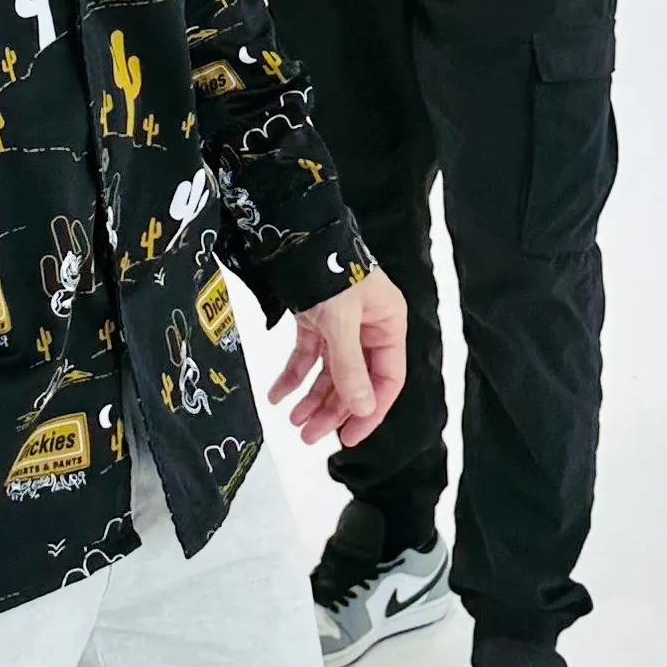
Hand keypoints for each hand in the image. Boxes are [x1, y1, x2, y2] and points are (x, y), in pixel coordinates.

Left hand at [268, 267, 407, 447]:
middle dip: (333, 410)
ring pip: (330, 372)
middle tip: (309, 436)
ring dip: (312, 398)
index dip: (369, 411)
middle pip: (355, 381)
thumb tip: (362, 409)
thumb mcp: (341, 321)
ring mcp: (342, 324)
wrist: (296, 230)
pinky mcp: (316, 319)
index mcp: (388, 325)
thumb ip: (350, 367)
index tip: (348, 437)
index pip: (387, 380)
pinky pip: (308, 354)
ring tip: (294, 421)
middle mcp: (369, 327)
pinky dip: (293, 375)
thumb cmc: (328, 266)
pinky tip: (278, 395)